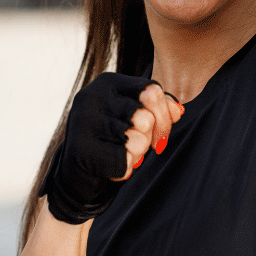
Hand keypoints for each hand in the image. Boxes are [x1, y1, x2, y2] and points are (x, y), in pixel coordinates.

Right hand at [38, 73, 182, 224]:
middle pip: (146, 118)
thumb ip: (159, 108)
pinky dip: (124, 170)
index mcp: (108, 82)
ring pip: (136, 141)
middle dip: (148, 139)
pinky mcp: (79, 149)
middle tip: (134, 145)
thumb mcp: (136, 117)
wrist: (78, 174)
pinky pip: (123, 162)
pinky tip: (110, 167)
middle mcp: (91, 96)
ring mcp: (82, 121)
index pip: (153, 92)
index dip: (164, 117)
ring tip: (120, 153)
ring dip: (135, 156)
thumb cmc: (113, 140)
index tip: (158, 133)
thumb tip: (177, 110)